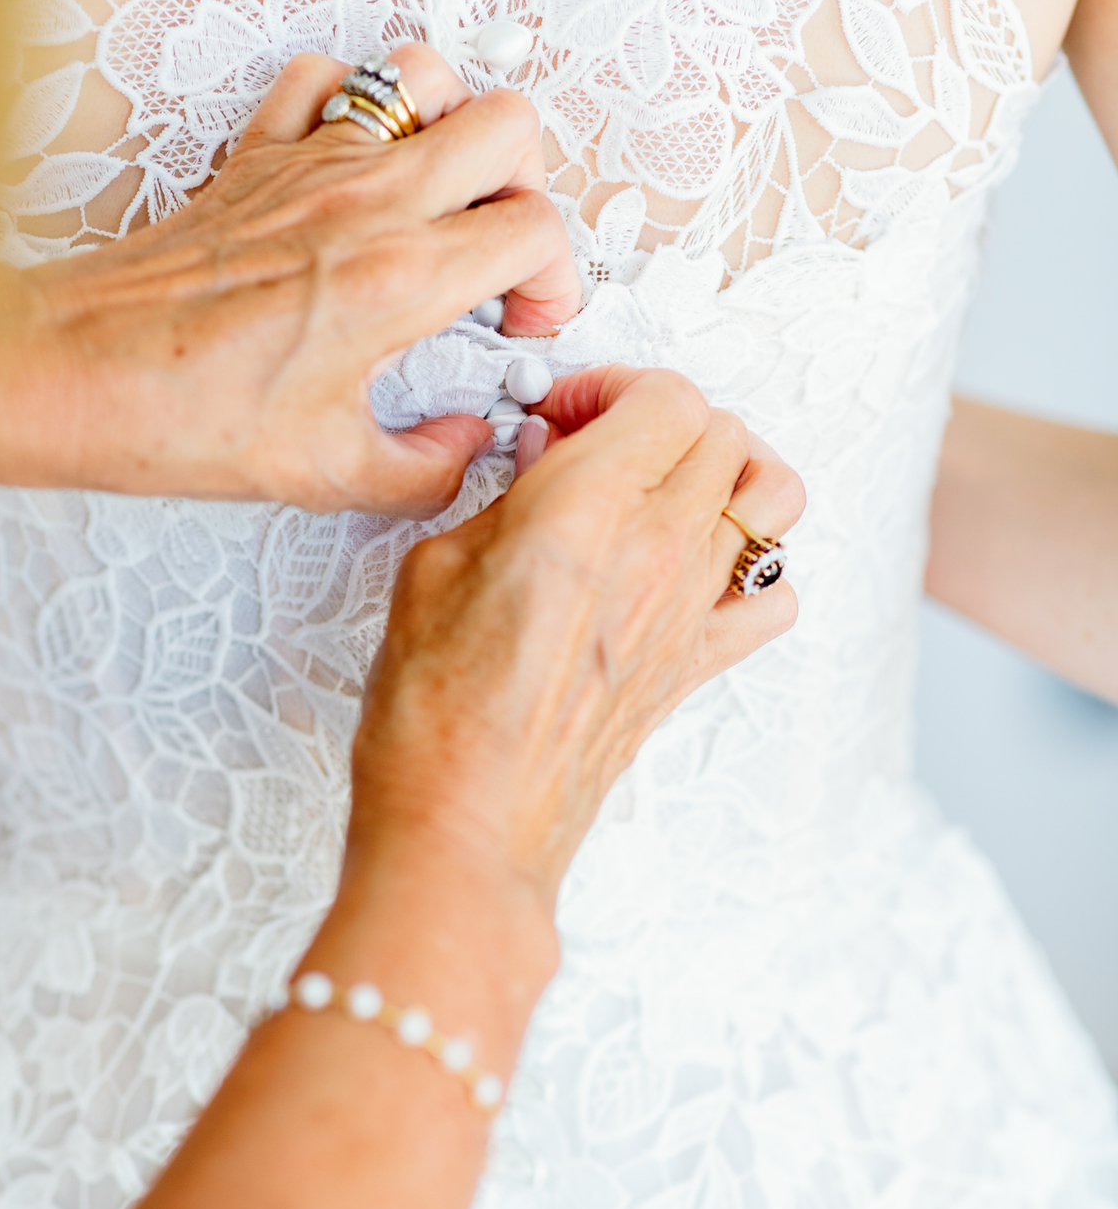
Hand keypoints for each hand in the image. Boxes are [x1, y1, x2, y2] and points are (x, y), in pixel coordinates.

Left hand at [0, 45, 579, 517]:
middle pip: (508, 128)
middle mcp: (363, 203)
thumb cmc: (180, 412)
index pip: (535, 232)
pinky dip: (354, 103)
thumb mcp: (328, 474)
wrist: (76, 371)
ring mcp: (308, 164)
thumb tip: (463, 443)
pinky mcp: (256, 155)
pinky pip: (323, 79)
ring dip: (455, 125)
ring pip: (424, 77)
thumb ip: (426, 466)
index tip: (522, 319)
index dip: (557, 280)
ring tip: (446, 189)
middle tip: (503, 246)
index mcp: (396, 279)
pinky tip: (355, 162)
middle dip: (531, 187)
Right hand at [349, 366, 803, 905]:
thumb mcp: (434, 567)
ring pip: (772, 497)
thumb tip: (540, 465)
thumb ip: (503, 499)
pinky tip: (698, 570)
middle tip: (602, 440)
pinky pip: (775, 597)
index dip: (613, 384)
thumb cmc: (437, 716)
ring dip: (728, 470)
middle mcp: (657, 554)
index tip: (566, 412)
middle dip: (663, 416)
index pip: (664, 395)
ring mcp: (687, 612)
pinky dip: (756, 568)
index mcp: (586, 509)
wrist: (469, 825)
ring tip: (670, 484)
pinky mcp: (693, 667)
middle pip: (723, 431)